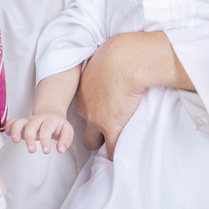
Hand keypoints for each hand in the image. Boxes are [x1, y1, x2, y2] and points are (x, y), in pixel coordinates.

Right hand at [7, 111, 74, 153]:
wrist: (51, 114)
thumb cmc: (59, 125)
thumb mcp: (67, 131)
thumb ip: (65, 140)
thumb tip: (61, 150)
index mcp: (51, 120)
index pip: (47, 129)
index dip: (46, 140)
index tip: (46, 151)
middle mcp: (39, 119)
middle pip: (32, 125)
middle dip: (30, 137)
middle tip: (31, 150)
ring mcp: (29, 120)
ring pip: (20, 122)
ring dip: (16, 130)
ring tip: (15, 140)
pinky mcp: (23, 123)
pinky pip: (14, 121)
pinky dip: (9, 125)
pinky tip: (7, 133)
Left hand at [77, 32, 188, 159]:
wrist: (124, 61)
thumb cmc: (119, 53)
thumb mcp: (104, 59)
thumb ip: (106, 67)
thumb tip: (117, 60)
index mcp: (84, 91)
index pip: (85, 108)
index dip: (95, 112)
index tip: (105, 112)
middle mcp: (86, 108)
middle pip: (84, 127)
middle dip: (95, 133)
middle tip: (110, 132)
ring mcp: (97, 121)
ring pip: (93, 142)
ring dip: (104, 143)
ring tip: (117, 144)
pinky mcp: (112, 129)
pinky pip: (111, 151)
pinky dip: (117, 154)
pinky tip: (124, 154)